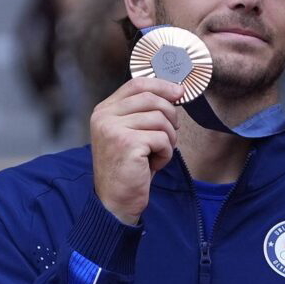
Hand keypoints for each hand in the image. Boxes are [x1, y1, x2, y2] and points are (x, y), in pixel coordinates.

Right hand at [91, 78, 182, 225]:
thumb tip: (176, 91)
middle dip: (170, 118)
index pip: (137, 84)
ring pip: (161, 120)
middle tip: (168, 137)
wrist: (116, 200)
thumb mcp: (132, 132)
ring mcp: (113, 128)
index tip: (180, 92)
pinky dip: (166, 153)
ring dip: (168, 140)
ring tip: (156, 154)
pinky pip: (163, 139)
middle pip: (153, 99)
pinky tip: (153, 164)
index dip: (162, 85)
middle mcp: (104, 116)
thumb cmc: (130, 167)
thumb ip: (144, 111)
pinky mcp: (126, 143)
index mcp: (104, 110)